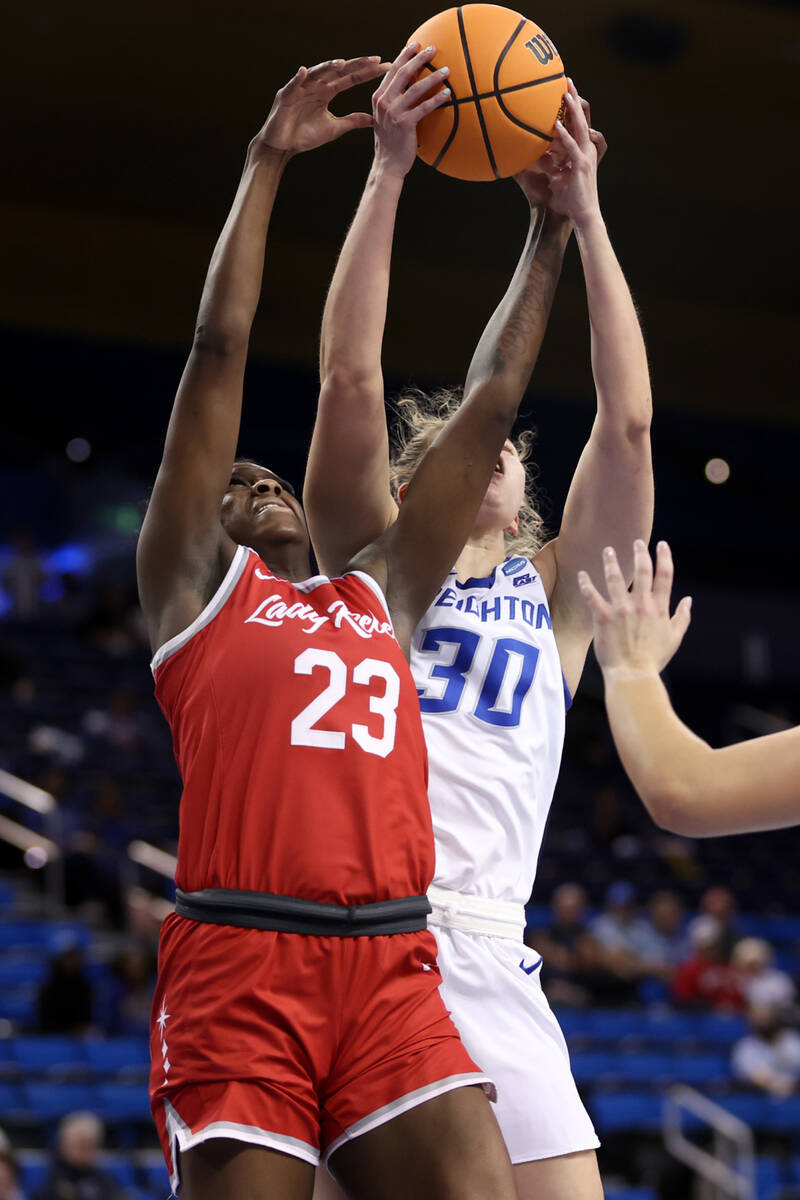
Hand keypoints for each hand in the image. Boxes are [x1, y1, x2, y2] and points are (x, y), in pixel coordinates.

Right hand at [258, 57, 389, 156]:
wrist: (283, 147)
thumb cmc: (305, 136)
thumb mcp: (334, 128)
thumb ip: (352, 121)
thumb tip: (374, 119)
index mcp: (327, 91)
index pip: (350, 78)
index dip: (367, 73)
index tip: (385, 67)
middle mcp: (315, 85)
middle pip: (338, 72)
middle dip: (357, 65)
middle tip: (376, 60)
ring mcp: (301, 88)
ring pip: (317, 74)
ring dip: (329, 67)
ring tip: (343, 63)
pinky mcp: (286, 96)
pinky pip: (293, 85)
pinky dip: (298, 78)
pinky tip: (305, 72)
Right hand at [371, 43, 451, 178]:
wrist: (387, 165)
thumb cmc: (391, 142)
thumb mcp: (386, 118)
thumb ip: (394, 102)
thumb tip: (410, 88)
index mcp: (379, 98)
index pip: (392, 71)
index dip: (404, 55)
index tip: (415, 44)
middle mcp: (384, 102)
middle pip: (403, 73)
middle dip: (418, 58)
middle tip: (432, 49)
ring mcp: (394, 112)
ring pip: (416, 88)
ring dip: (433, 76)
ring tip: (447, 69)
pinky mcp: (405, 124)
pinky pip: (424, 107)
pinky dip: (438, 99)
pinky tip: (448, 94)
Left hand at [515, 92, 605, 209]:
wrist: (581, 216)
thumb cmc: (568, 201)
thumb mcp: (552, 179)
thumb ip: (542, 166)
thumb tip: (522, 160)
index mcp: (581, 151)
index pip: (577, 123)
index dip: (572, 106)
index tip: (564, 89)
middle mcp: (585, 150)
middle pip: (580, 118)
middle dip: (574, 98)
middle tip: (566, 80)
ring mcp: (585, 157)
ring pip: (579, 128)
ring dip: (571, 110)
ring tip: (564, 94)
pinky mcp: (581, 166)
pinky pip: (571, 147)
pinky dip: (564, 136)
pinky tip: (555, 125)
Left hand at [578, 540, 692, 677]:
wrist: (633, 675)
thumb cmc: (654, 659)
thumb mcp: (674, 638)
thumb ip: (682, 617)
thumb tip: (688, 600)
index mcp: (659, 608)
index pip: (664, 576)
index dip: (664, 558)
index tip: (662, 545)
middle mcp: (641, 604)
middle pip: (642, 571)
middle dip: (640, 553)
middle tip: (637, 542)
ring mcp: (621, 609)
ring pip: (615, 578)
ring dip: (611, 562)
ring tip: (609, 550)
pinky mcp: (603, 617)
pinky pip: (592, 596)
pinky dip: (586, 584)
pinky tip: (582, 574)